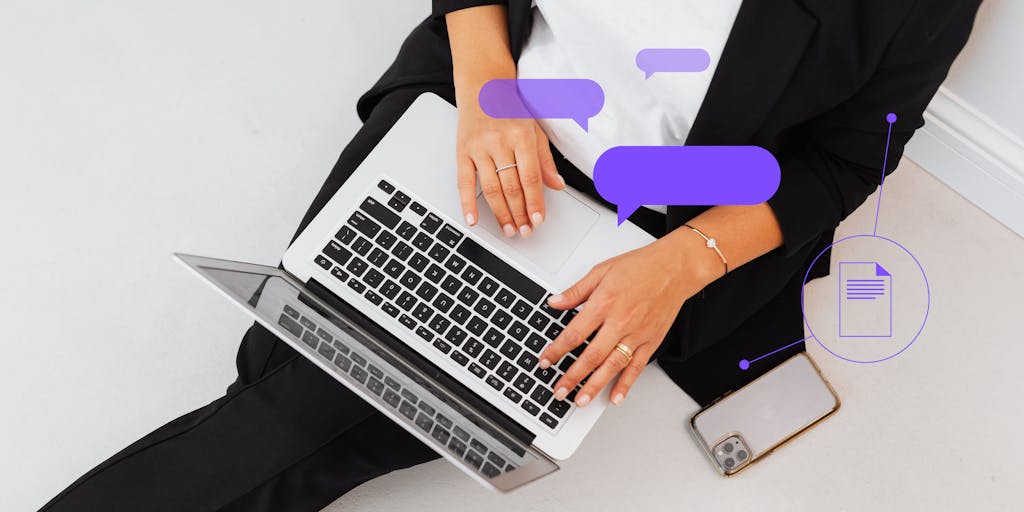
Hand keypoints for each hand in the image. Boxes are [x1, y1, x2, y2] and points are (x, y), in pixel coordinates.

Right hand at [455, 105, 564, 236]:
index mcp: (521, 136)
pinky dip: (467, 203)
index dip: (534, 202)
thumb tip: (557, 185)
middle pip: (511, 187)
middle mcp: (499, 142)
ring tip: (508, 230)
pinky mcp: (462, 151)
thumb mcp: (535, 129)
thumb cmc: (510, 107)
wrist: (482, 85)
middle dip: (519, 214)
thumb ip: (545, 160)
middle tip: (525, 231)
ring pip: (491, 188)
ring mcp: (479, 147)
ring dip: (500, 214)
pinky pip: (464, 182)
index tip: (538, 220)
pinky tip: (473, 219)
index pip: (530, 177)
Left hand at [537, 235, 718, 406]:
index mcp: (604, 303)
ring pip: (612, 366)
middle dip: (572, 377)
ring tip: (580, 401)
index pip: (574, 334)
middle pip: (591, 356)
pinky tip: (615, 397)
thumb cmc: (641, 266)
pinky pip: (637, 367)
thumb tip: (554, 303)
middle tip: (559, 391)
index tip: (545, 361)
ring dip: (595, 386)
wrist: (675, 268)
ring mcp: (637, 334)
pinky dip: (626, 384)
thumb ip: (577, 291)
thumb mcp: (602, 271)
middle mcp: (620, 321)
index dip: (556, 350)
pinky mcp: (651, 341)